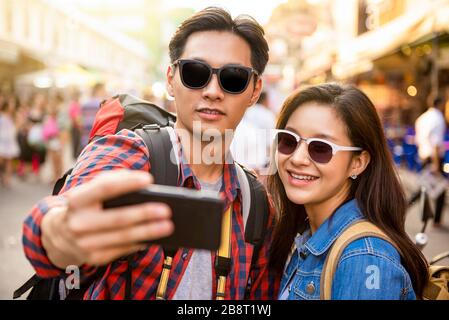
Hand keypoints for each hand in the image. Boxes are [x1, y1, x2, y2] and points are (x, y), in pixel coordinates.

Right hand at [41, 170, 173, 268]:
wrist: (58, 234)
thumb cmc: (85, 206)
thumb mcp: (90, 190)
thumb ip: (112, 180)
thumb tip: (141, 182)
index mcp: (77, 200)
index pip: (104, 188)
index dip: (127, 183)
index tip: (148, 179)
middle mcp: (78, 222)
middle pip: (118, 218)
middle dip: (144, 213)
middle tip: (166, 210)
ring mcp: (84, 243)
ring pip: (123, 236)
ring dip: (149, 231)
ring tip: (167, 225)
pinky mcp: (93, 257)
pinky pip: (123, 250)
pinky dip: (140, 242)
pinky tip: (154, 237)